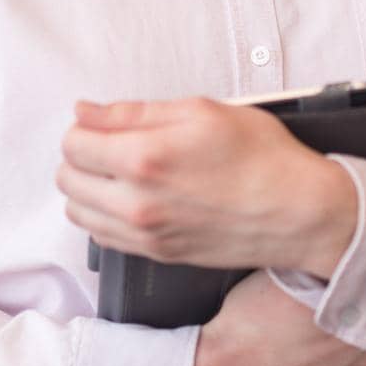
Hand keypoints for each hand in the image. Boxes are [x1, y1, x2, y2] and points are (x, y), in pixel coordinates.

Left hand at [57, 96, 357, 278]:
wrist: (298, 212)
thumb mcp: (199, 111)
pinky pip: (102, 236)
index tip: (102, 123)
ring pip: (78, 211)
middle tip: (111, 143)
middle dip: (80, 155)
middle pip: (67, 178)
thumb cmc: (260, 155)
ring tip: (119, 171)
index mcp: (144, 159)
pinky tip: (130, 197)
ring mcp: (145, 235)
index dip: (84, 127)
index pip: (73, 144)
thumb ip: (133, 112)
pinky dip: (103, 215)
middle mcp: (137, 203)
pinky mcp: (157, 254)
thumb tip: (85, 111)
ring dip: (87, 187)